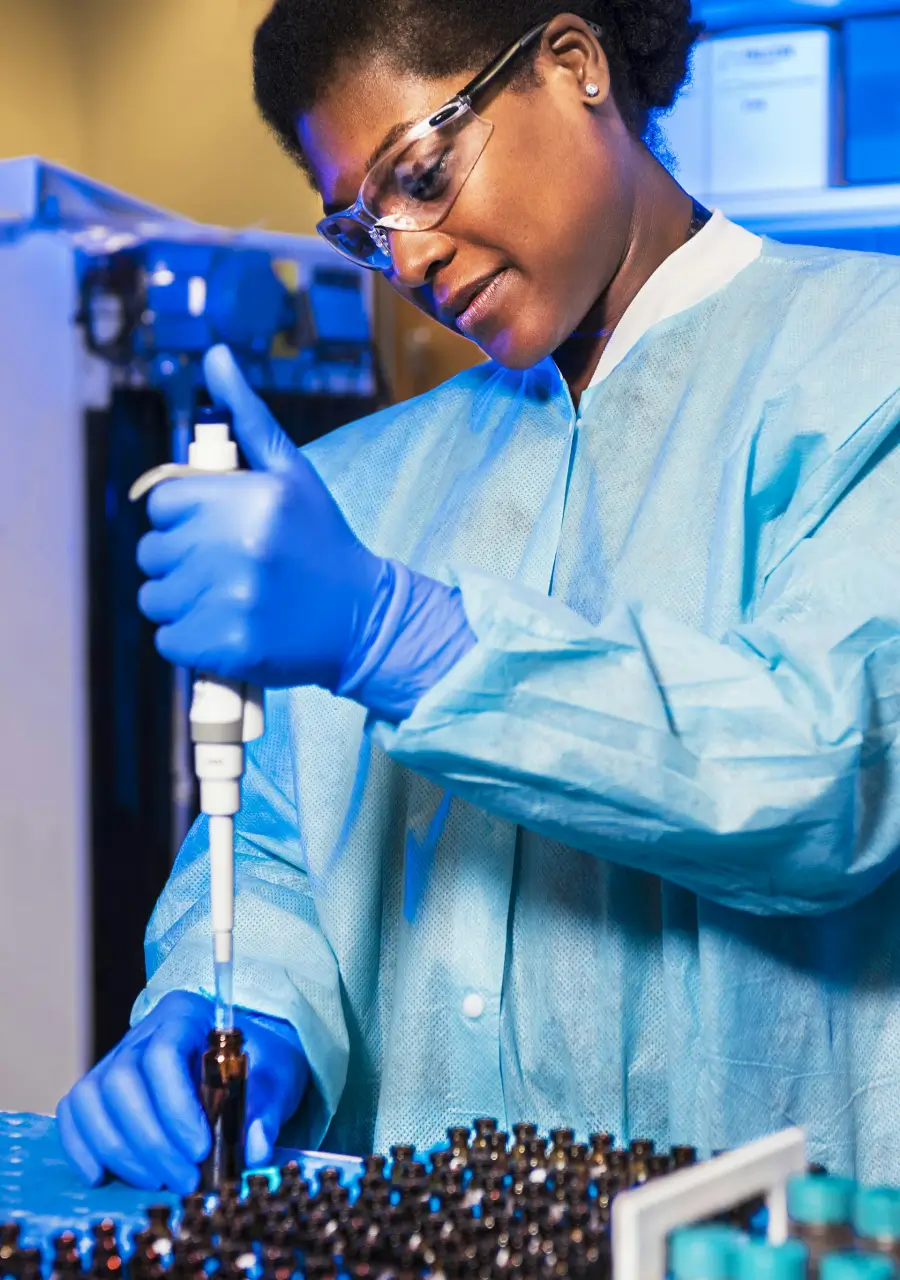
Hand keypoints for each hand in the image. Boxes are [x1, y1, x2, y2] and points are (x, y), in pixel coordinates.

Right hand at [57, 991, 308, 1192]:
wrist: (249, 1061)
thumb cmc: (261, 1064)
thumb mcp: (278, 1077)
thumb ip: (267, 1110)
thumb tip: (252, 1149)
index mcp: (186, 1016)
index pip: (164, 1054)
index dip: (175, 1106)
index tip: (201, 1149)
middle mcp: (143, 1033)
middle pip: (121, 1081)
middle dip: (150, 1141)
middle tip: (185, 1180)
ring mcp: (116, 1058)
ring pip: (92, 1099)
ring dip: (120, 1151)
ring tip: (158, 1182)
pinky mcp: (101, 1088)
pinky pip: (74, 1112)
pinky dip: (82, 1147)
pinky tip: (104, 1176)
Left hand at [136, 345, 388, 689]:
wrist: (364, 618)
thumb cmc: (321, 541)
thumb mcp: (291, 473)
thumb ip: (247, 417)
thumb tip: (216, 356)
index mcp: (250, 499)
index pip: (162, 503)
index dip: (182, 518)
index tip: (215, 532)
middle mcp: (240, 547)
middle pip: (152, 552)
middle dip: (179, 560)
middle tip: (226, 569)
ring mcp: (233, 600)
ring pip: (155, 598)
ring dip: (180, 602)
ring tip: (226, 599)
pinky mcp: (228, 647)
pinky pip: (168, 640)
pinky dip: (189, 641)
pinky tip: (226, 628)